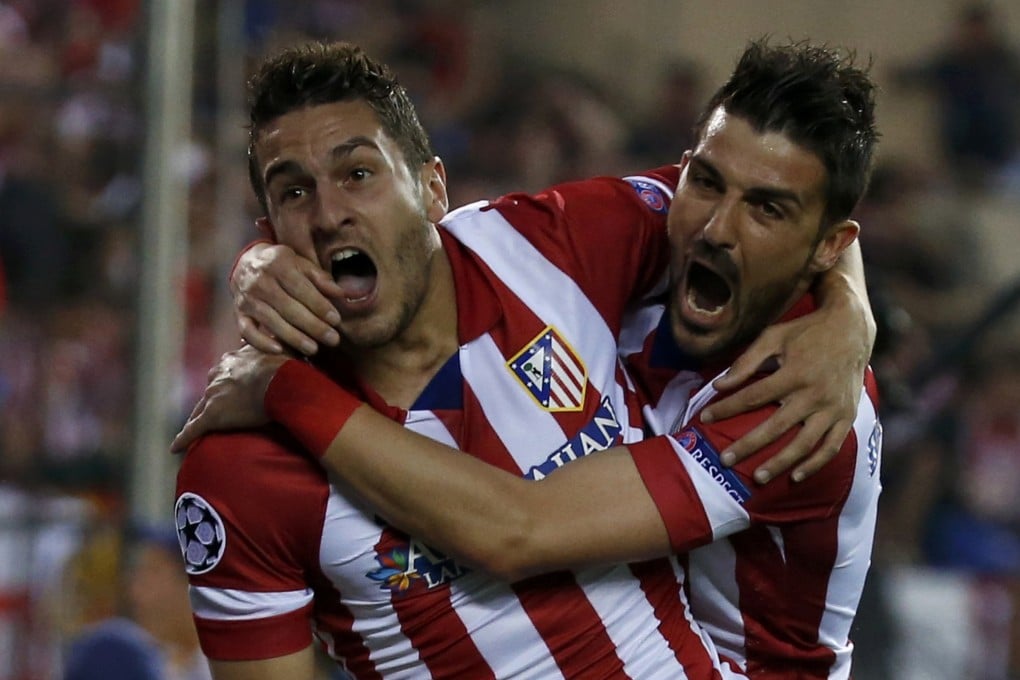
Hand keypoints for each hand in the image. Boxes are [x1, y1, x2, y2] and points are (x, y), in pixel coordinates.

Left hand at [171, 345, 290, 451]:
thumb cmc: (286, 365)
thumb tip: (279, 337)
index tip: (230, 388)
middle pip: (210, 390)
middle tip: (216, 410)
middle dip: (212, 399)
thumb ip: (275, 342)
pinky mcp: (212, 416)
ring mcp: (213, 395)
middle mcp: (218, 375)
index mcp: (233, 360)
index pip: (225, 372)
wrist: (280, 379)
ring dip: (197, 418)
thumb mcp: (282, 347)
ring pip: (199, 409)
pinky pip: (193, 430)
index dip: (228, 381)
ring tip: (193, 430)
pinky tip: (175, 449)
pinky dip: (183, 439)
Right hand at [232, 242, 344, 355]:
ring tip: (314, 349)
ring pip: (271, 321)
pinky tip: (280, 350)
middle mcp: (260, 280)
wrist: (247, 263)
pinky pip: (247, 330)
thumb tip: (342, 294)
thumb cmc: (282, 266)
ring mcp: (247, 298)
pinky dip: (261, 342)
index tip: (336, 320)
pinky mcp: (238, 313)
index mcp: (278, 263)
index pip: (301, 288)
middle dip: (313, 325)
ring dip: (293, 337)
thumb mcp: (302, 264)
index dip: (319, 305)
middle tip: (332, 339)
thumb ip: (321, 279)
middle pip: (288, 307)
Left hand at [702, 304, 867, 482]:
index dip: (727, 408)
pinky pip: (831, 447)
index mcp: (794, 374)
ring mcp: (833, 409)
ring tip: (758, 477)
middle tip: (725, 460)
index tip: (705, 418)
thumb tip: (719, 385)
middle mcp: (814, 395)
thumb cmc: (805, 332)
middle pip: (776, 427)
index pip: (753, 396)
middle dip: (748, 445)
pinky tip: (795, 476)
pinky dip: (814, 464)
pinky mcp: (847, 417)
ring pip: (805, 444)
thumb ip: (747, 361)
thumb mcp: (773, 337)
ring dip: (781, 463)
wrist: (851, 329)